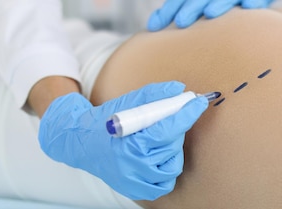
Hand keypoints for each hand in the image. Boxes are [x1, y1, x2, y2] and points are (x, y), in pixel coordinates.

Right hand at [38, 81, 208, 199]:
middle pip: (172, 145)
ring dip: (172, 149)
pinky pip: (165, 183)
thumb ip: (154, 95)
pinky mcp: (136, 190)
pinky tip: (157, 156)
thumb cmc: (106, 122)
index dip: (187, 114)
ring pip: (173, 165)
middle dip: (176, 128)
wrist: (81, 143)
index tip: (200, 102)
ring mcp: (135, 181)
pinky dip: (166, 169)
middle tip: (169, 119)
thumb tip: (180, 89)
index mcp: (129, 143)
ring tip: (158, 139)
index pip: (167, 130)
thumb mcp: (127, 103)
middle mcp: (132, 166)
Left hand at [147, 0, 274, 30]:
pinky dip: (254, 1)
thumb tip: (152, 26)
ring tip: (210, 13)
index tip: (155, 27)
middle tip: (180, 22)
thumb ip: (175, 12)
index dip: (169, 9)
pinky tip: (249, 6)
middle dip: (191, 7)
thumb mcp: (197, 7)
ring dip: (220, 3)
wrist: (249, 1)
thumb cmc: (219, 8)